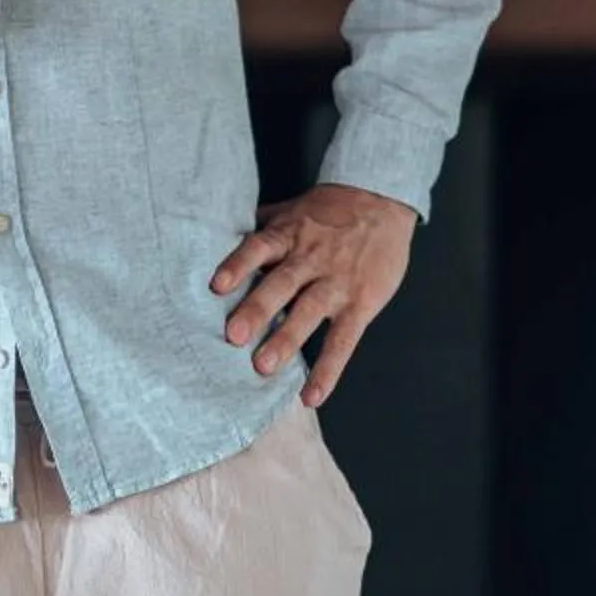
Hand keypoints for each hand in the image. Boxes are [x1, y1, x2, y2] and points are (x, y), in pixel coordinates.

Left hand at [209, 183, 416, 407]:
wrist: (381, 200)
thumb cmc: (329, 209)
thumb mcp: (291, 210)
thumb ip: (260, 226)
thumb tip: (215, 234)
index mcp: (289, 235)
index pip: (259, 247)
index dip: (237, 265)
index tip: (216, 286)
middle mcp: (310, 259)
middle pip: (281, 283)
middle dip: (257, 309)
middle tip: (233, 336)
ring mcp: (336, 283)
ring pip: (309, 312)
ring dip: (286, 340)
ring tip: (263, 367)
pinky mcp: (361, 304)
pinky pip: (344, 340)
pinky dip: (329, 370)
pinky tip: (312, 395)